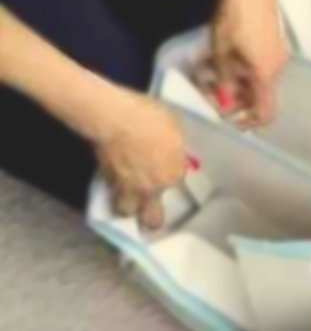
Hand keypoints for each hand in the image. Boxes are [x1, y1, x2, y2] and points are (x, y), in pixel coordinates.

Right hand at [89, 87, 187, 229]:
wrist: (117, 120)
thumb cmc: (151, 119)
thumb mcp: (174, 129)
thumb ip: (174, 149)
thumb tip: (171, 151)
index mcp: (173, 174)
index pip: (176, 181)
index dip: (170, 173)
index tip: (167, 166)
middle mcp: (151, 188)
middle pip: (152, 218)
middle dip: (152, 220)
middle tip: (150, 219)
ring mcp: (127, 187)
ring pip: (126, 210)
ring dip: (128, 208)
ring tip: (127, 204)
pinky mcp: (105, 181)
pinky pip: (111, 192)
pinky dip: (112, 190)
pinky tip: (113, 182)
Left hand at [210, 0, 288, 128]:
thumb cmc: (236, 17)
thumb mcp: (221, 51)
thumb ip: (223, 81)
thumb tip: (224, 101)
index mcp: (266, 75)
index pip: (266, 113)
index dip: (248, 122)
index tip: (226, 117)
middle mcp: (276, 69)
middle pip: (260, 97)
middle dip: (235, 100)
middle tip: (208, 93)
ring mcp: (277, 55)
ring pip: (257, 81)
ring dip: (235, 83)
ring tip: (209, 74)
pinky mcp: (272, 42)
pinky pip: (258, 66)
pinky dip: (241, 69)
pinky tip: (221, 58)